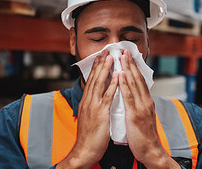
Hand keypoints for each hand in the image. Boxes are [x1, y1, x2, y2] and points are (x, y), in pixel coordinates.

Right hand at [57, 50, 118, 168]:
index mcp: (86, 102)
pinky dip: (112, 85)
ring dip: (106, 69)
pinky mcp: (100, 113)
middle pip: (94, 78)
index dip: (96, 68)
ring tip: (111, 57)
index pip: (91, 81)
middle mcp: (88, 101)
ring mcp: (93, 106)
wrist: (84, 151)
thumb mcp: (90, 118)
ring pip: (99, 83)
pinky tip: (117, 76)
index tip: (101, 57)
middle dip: (100, 64)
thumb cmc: (89, 137)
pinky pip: (107, 96)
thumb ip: (93, 107)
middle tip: (105, 51)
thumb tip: (98, 100)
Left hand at [119, 50, 179, 168]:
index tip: (128, 56)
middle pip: (137, 78)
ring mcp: (141, 107)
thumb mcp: (142, 117)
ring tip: (121, 56)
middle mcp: (145, 101)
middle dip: (130, 63)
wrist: (151, 151)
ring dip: (127, 68)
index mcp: (146, 101)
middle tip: (124, 50)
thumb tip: (132, 98)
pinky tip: (120, 75)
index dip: (134, 67)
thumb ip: (137, 106)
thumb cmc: (144, 136)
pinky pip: (129, 96)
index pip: (139, 80)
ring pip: (134, 84)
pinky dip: (124, 84)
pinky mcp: (135, 114)